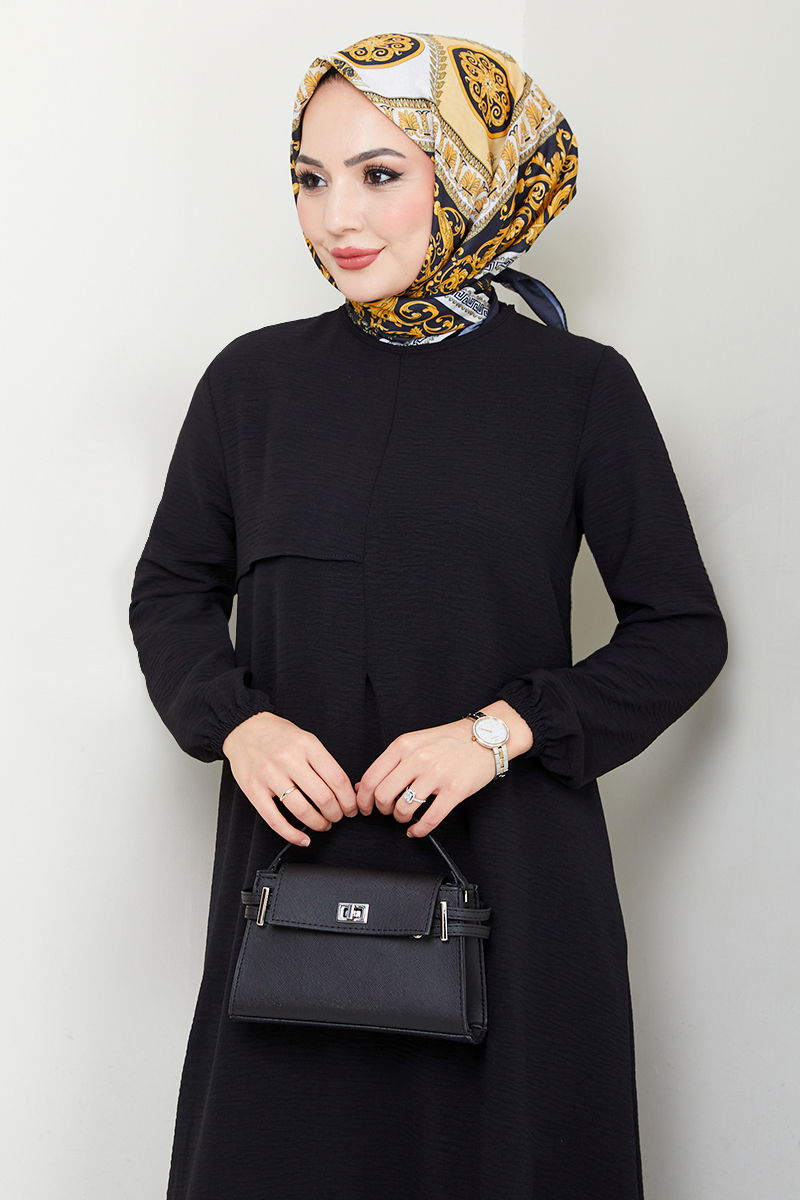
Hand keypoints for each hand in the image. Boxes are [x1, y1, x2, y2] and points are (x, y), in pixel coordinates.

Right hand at [222, 712, 357, 845]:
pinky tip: (303, 839)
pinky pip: (275, 820)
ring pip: (302, 810)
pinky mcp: (254, 790)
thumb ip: (322, 761)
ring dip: (318, 823)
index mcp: (307, 745)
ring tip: (323, 824)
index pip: (337, 779)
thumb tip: (344, 790)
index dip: (348, 799)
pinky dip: (292, 835)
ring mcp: (270, 775)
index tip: (351, 807)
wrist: (245, 728)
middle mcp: (289, 759)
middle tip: (338, 817)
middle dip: (336, 814)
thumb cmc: (278, 735)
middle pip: (323, 797)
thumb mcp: (306, 738)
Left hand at [353, 718, 498, 837]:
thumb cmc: (450, 740)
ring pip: (404, 809)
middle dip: (382, 810)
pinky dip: (419, 830)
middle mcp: (418, 759)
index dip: (363, 798)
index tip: (365, 806)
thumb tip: (364, 786)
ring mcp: (437, 775)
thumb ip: (390, 762)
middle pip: (383, 796)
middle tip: (387, 811)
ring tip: (406, 815)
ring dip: (401, 818)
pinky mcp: (455, 790)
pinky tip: (416, 830)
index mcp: (404, 745)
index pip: (371, 777)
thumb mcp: (414, 742)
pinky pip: (430, 819)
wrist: (486, 736)